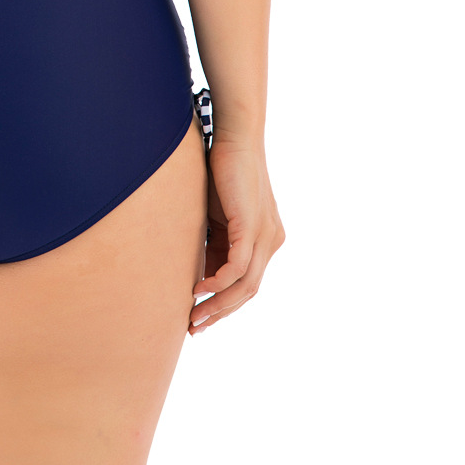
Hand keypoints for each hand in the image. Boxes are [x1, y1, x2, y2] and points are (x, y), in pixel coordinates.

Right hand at [189, 139, 283, 332]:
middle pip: (248, 291)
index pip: (245, 283)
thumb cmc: (221, 170)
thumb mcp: (216, 216)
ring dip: (218, 304)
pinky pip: (239, 266)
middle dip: (220, 312)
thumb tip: (196, 271)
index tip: (199, 317)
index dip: (222, 303)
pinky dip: (219, 281)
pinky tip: (199, 288)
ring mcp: (265, 235)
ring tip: (194, 315)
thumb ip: (212, 242)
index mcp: (264, 239)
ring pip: (245, 285)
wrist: (236, 137)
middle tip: (194, 327)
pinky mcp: (253, 227)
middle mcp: (271, 241)